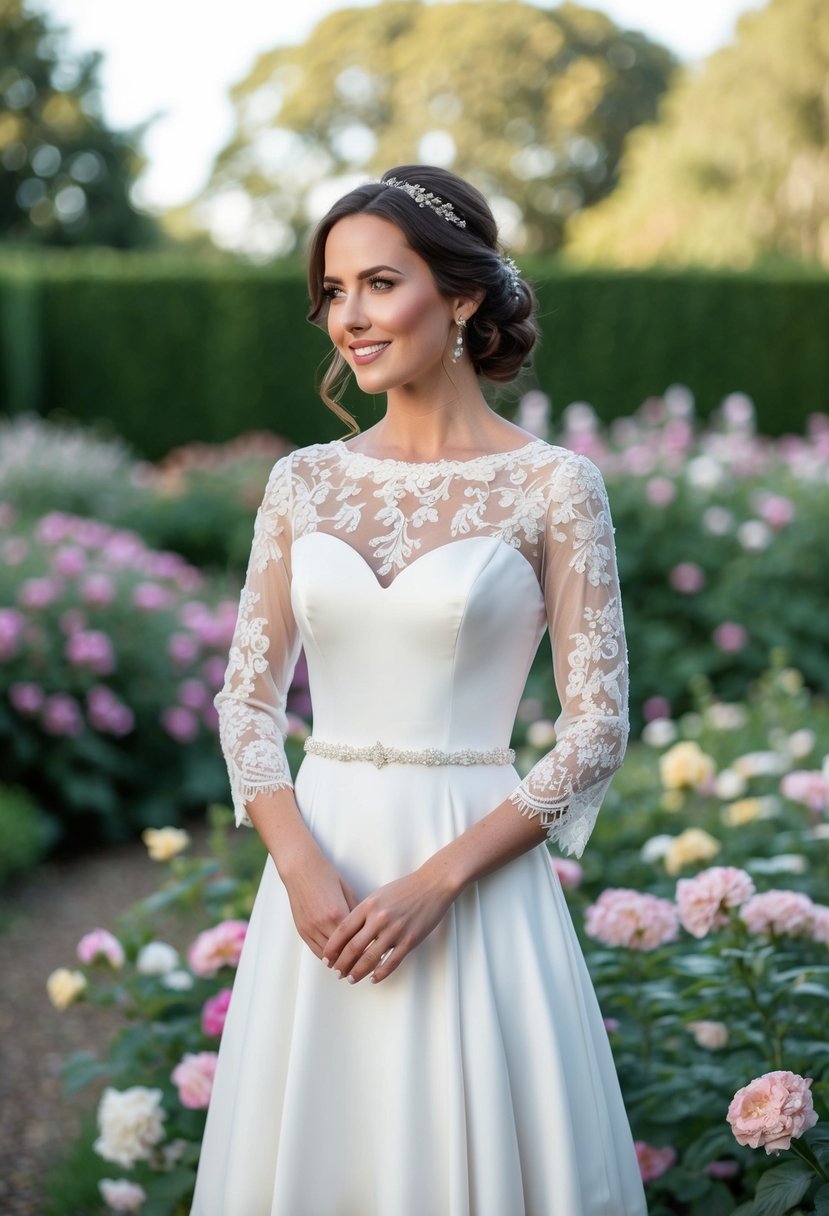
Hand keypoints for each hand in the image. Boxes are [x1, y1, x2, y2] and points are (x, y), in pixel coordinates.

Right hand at [279, 842, 359, 960]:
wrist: (301, 868)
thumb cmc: (327, 876)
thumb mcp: (347, 891)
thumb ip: (356, 912)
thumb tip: (367, 929)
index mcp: (338, 912)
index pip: (355, 940)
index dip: (366, 951)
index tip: (376, 958)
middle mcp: (323, 923)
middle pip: (341, 952)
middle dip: (354, 962)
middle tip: (365, 969)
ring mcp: (310, 928)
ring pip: (327, 955)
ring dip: (339, 963)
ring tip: (351, 969)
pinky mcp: (302, 930)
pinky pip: (315, 950)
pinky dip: (326, 957)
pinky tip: (335, 960)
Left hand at [322, 865, 455, 985]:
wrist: (433, 884)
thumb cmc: (405, 888)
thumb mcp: (379, 894)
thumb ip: (364, 911)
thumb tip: (349, 932)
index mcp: (369, 905)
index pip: (343, 930)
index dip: (332, 947)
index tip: (327, 958)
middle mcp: (379, 918)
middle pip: (353, 947)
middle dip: (342, 963)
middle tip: (336, 972)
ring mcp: (395, 930)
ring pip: (370, 958)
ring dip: (358, 972)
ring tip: (351, 978)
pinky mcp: (410, 940)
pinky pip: (392, 962)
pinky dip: (380, 973)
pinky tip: (373, 978)